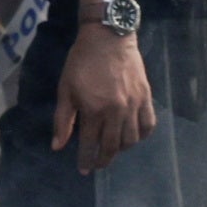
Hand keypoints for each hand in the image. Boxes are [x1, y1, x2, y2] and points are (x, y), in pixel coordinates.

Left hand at [51, 24, 154, 173]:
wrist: (108, 37)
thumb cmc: (82, 62)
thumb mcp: (65, 89)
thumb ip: (63, 120)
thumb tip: (58, 146)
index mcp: (94, 110)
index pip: (90, 144)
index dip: (86, 160)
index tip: (83, 170)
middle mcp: (116, 112)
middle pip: (112, 146)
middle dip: (103, 160)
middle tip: (97, 165)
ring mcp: (134, 105)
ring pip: (132, 139)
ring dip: (121, 149)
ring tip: (112, 149)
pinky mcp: (146, 97)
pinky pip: (148, 125)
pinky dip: (141, 135)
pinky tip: (133, 136)